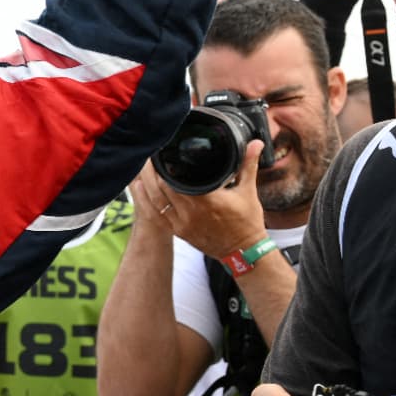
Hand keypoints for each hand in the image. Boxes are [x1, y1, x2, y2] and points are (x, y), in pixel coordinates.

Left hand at [131, 145, 267, 256]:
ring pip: (155, 200)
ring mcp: (182, 223)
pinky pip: (156, 215)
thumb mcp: (247, 191)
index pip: (177, 178)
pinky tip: (138, 188)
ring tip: (142, 168)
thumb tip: (256, 143)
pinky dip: (145, 200)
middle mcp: (191, 212)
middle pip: (161, 186)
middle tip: (149, 155)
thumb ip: (247, 164)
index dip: (166, 164)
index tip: (161, 150)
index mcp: (207, 199)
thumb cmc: (247, 222)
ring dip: (145, 183)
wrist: (244, 252)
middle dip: (153, 170)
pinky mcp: (178, 232)